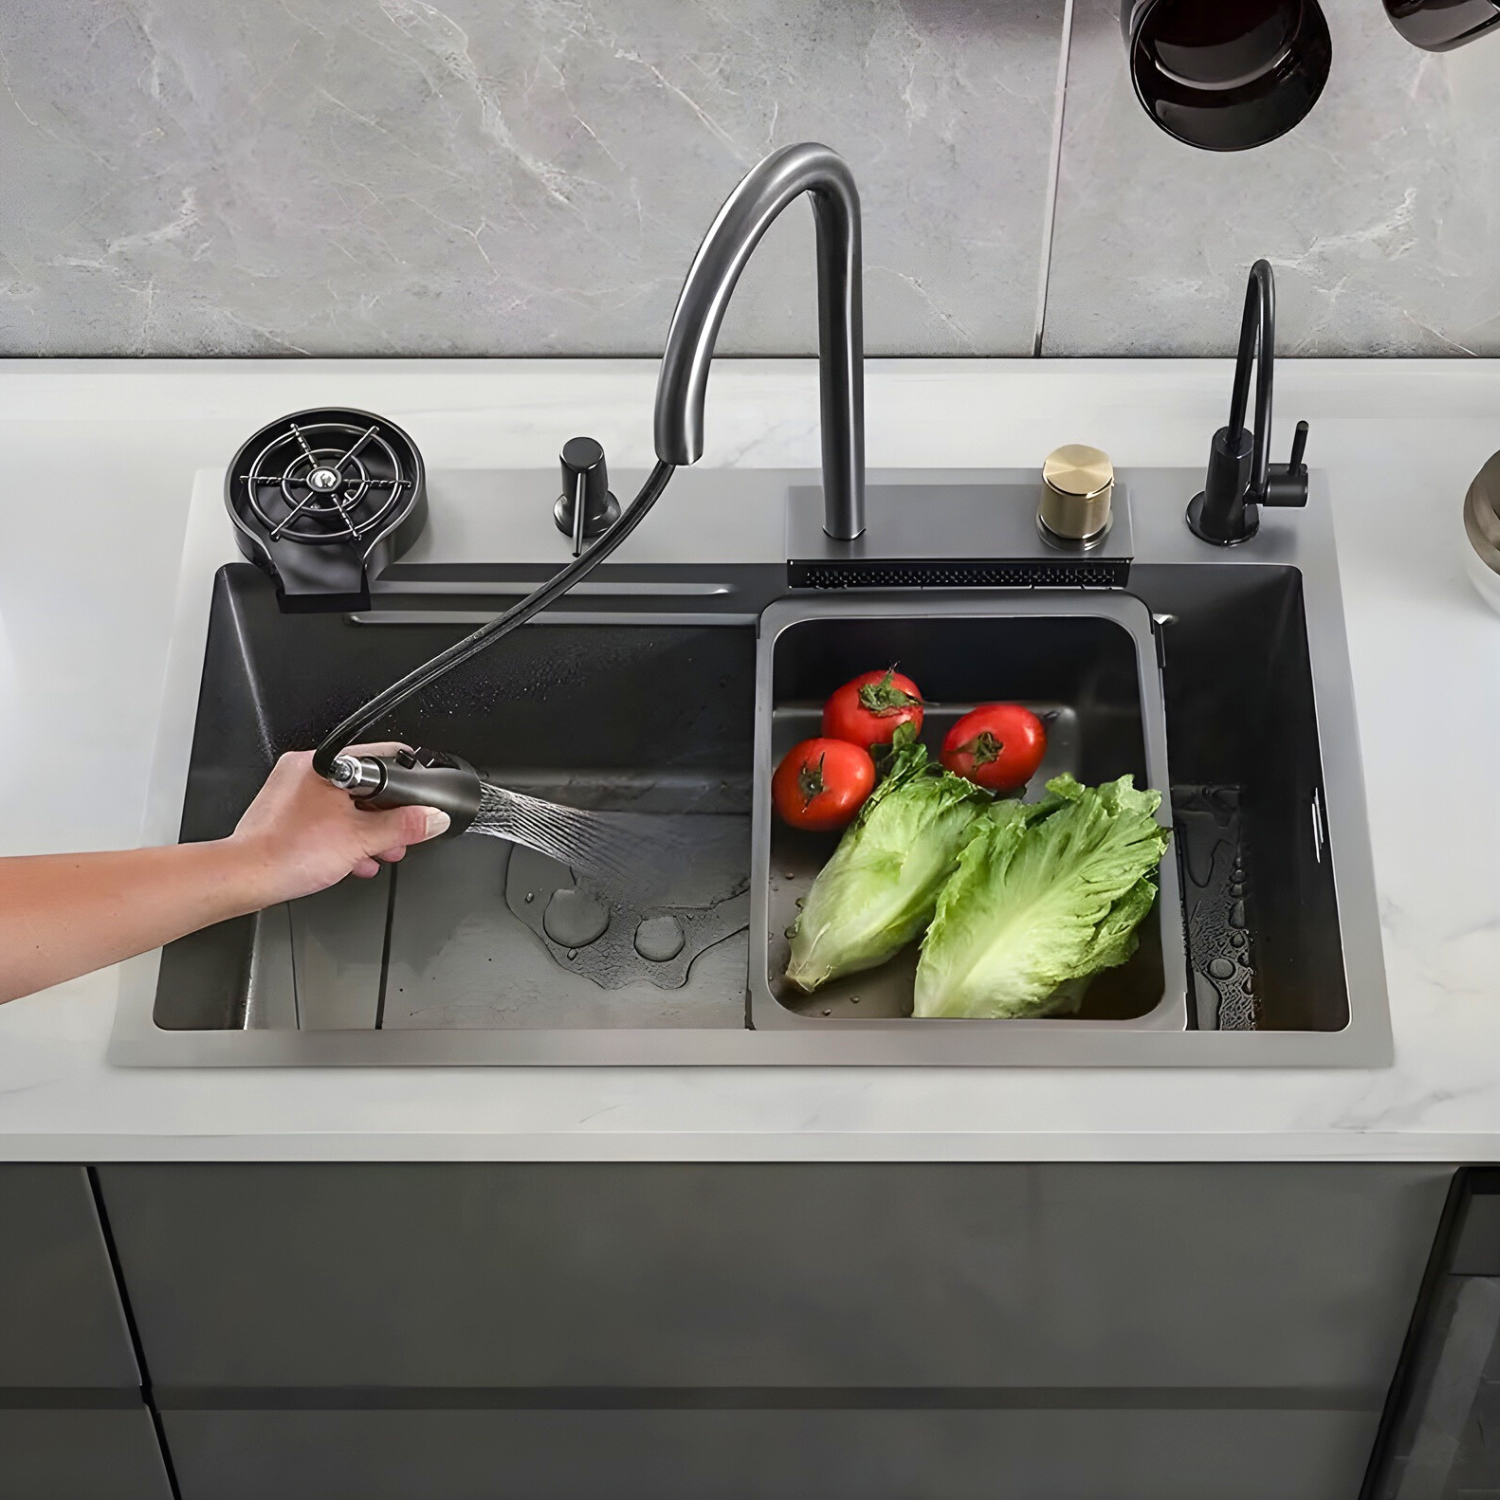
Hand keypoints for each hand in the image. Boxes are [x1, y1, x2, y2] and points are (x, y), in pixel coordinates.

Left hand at [227, 744, 449, 905]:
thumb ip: (403, 826)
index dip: (407, 783)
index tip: (419, 801)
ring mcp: (292, 791)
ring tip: (376, 851)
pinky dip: (342, 835)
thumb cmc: (286, 854)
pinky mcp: (285, 813)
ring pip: (345, 804)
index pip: (381, 759)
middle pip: (365, 785)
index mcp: (323, 763)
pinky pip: (325, 817)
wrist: (246, 878)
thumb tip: (433, 818)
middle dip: (386, 815)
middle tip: (397, 835)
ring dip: (366, 829)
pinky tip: (351, 858)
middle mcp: (305, 770)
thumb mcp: (361, 839)